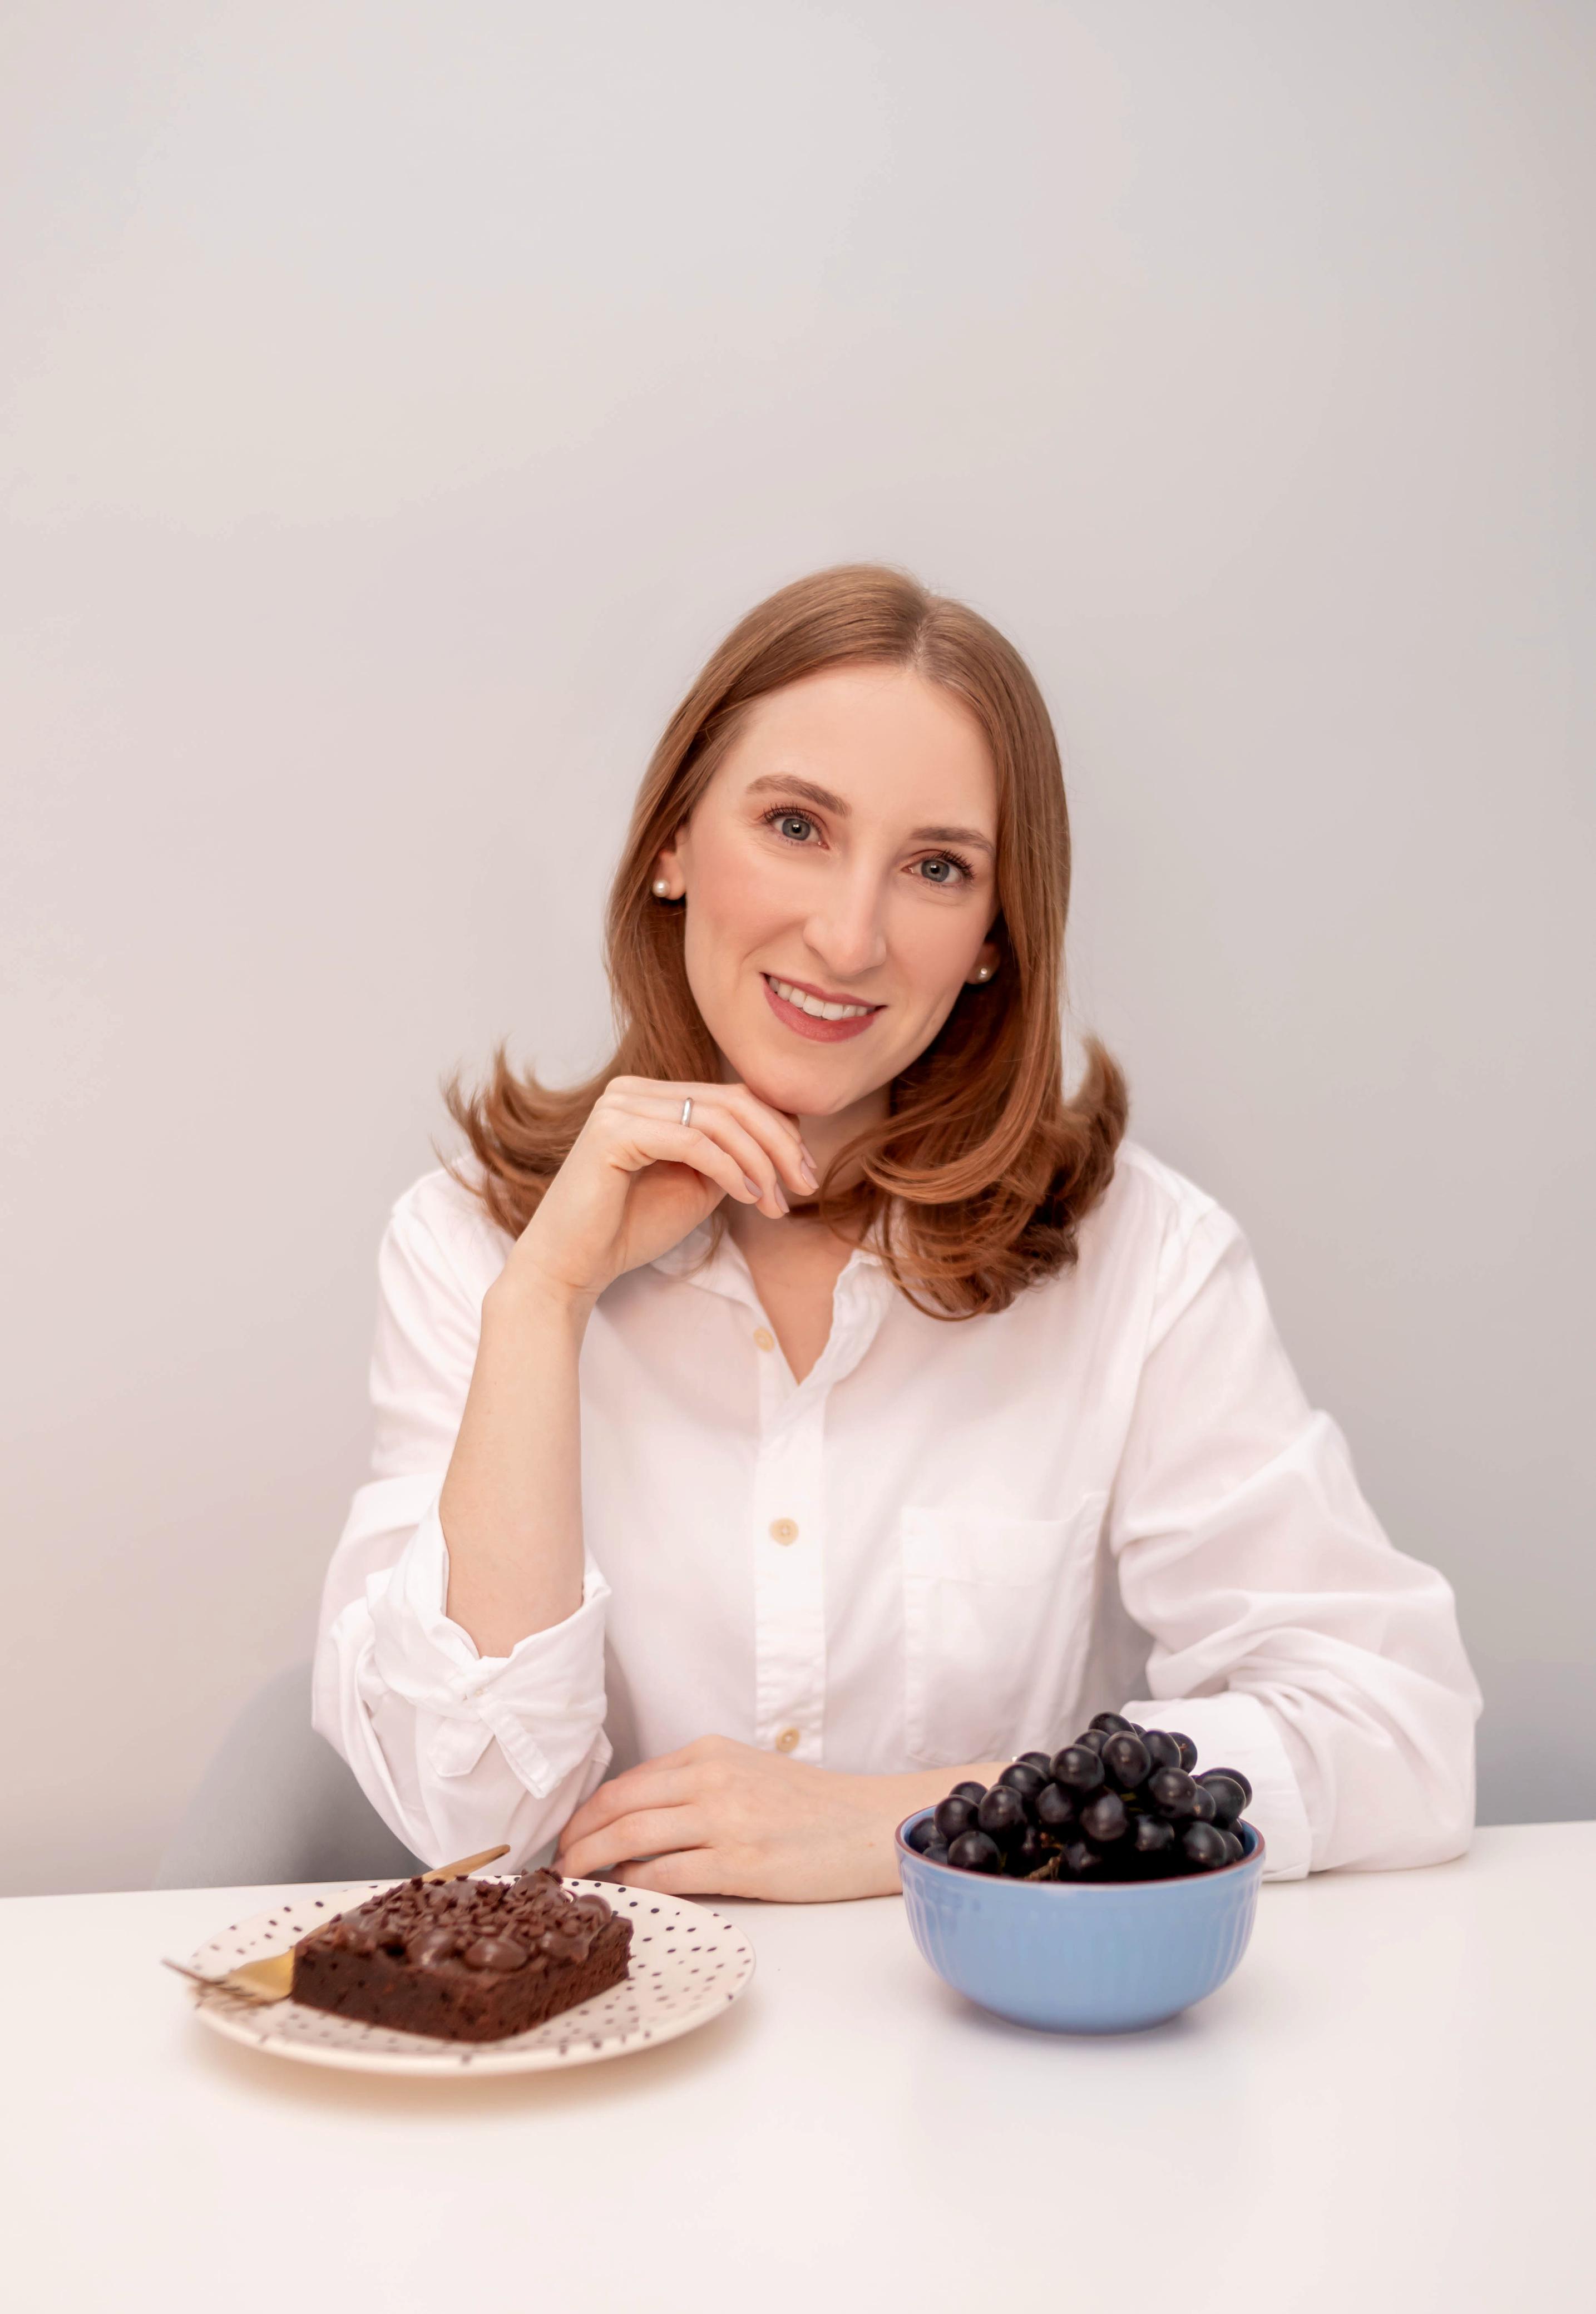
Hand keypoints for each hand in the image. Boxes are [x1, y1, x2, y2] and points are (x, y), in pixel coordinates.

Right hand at [501, 1078, 817, 1310]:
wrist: (572, 1266)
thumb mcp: (697, 1184)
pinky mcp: (613, 1131)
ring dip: (760, 1162)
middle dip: (780, 1144)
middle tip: (806, 1186)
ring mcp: (620, 1106)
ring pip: (718, 1119)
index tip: (806, 1174)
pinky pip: (693, 1141)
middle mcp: (632, 1090)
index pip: (732, 1096)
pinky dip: (729, 1168)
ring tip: (776, 1203)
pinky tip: (748, 1196)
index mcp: (651, 1096)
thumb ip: (731, 1155)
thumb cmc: (630, 1228)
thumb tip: (786, 1135)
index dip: (779, 1130)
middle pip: (732, 1101)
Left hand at [554, 1735, 970, 1901]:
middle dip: (577, 1837)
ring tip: (575, 1882)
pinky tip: (622, 1895)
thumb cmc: (811, 1806)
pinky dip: (635, 1886)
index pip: (628, 1781)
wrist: (868, 1824)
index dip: (588, 1811)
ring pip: (631, 1838)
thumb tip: (637, 1822)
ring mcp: (725, 1819)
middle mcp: (711, 1778)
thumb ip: (695, 1787)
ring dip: (592, 1862)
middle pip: (618, 1806)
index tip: (569, 1833)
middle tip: (557, 1863)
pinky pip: (668, 1875)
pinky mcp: (740, 1862)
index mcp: (709, 1752)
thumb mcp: (748, 1773)